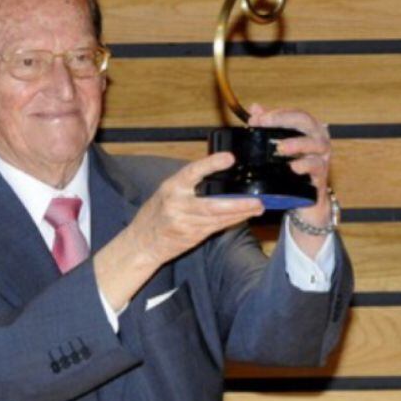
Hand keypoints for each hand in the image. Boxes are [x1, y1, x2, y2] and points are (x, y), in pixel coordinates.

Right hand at [126, 152, 264, 265]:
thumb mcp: (167, 191)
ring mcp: (185, 223)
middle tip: (257, 200)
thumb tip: (218, 173)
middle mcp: (178, 205)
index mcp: (171, 187)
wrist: (142, 242)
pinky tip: (244, 216)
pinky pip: (216, 227)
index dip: (211, 164)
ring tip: (258, 207)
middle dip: (238, 203)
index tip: (229, 158)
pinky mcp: (192, 236)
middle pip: (212, 205)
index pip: (192, 172)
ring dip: (240, 213)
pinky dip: (231, 221)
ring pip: (218, 218)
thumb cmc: (156, 213)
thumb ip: (189, 184)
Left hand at [248, 103, 333, 237]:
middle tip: (265, 122)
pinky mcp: (321, 176)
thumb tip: (255, 108)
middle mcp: (318, 140)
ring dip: (297, 143)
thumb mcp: (280, 145)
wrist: (306, 200)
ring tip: (280, 147)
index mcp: (309, 129)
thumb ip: (269, 125)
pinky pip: (316, 167)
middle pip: (306, 123)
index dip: (277, 113)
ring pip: (315, 144)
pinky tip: (293, 167)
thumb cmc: (294, 167)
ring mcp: (322, 157)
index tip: (256, 117)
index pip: (295, 114)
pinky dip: (305, 165)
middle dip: (285, 120)